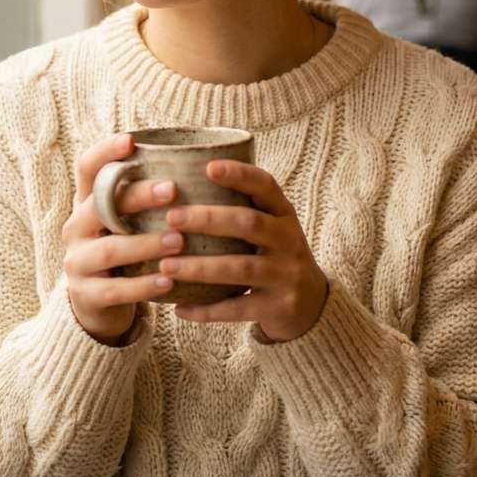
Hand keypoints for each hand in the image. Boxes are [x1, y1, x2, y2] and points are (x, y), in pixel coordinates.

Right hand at [62, 133, 182, 345]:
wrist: (98, 303)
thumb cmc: (126, 251)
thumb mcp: (127, 222)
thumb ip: (146, 199)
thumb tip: (198, 163)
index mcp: (86, 203)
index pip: (86, 168)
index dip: (104, 152)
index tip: (131, 141)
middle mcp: (75, 228)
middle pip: (100, 205)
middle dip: (138, 196)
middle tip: (173, 190)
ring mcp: (77, 262)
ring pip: (110, 248)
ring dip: (146, 244)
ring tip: (179, 241)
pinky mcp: (85, 295)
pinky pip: (115, 290)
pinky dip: (144, 285)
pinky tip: (169, 282)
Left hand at [160, 160, 327, 341]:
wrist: (311, 304)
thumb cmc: (274, 254)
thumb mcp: (271, 226)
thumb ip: (241, 207)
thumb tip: (180, 185)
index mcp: (284, 213)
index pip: (265, 185)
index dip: (239, 174)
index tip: (208, 167)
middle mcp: (289, 240)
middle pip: (249, 223)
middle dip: (208, 219)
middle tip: (171, 218)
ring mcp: (286, 275)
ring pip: (240, 268)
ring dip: (199, 267)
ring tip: (165, 266)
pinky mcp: (278, 307)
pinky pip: (237, 308)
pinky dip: (207, 310)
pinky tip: (179, 309)